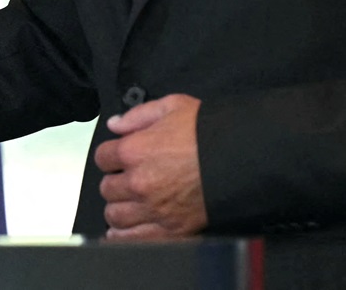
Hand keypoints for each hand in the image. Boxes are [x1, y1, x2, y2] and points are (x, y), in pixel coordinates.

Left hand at [94, 93, 207, 238]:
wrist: (244, 156)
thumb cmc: (210, 132)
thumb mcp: (172, 106)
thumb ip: (138, 115)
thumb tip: (115, 124)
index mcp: (135, 151)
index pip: (102, 157)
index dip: (111, 155)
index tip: (119, 157)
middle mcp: (139, 183)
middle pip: (107, 188)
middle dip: (116, 182)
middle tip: (127, 179)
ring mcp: (154, 209)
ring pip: (116, 215)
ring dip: (120, 208)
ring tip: (129, 202)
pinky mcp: (171, 230)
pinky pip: (135, 239)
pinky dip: (125, 236)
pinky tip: (123, 231)